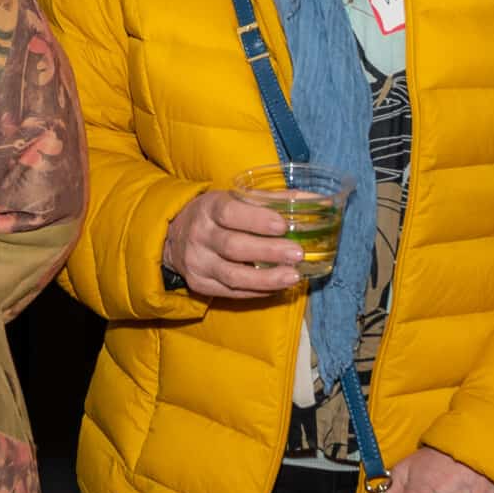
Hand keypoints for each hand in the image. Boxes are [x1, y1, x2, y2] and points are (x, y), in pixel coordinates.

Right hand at [161, 189, 301, 297]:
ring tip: (293, 277)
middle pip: (234, 246)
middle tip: (297, 254)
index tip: (282, 225)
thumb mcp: (235, 200)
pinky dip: (258, 291)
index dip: (256, 220)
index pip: (230, 213)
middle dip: (268, 251)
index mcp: (208, 208)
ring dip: (266, 278)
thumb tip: (318, 200)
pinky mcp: (200, 285)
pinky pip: (232, 292)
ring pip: (233, 275)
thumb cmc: (216, 215)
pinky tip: (277, 287)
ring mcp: (198, 263)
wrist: (175, 237)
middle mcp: (199, 235)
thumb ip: (273, 200)